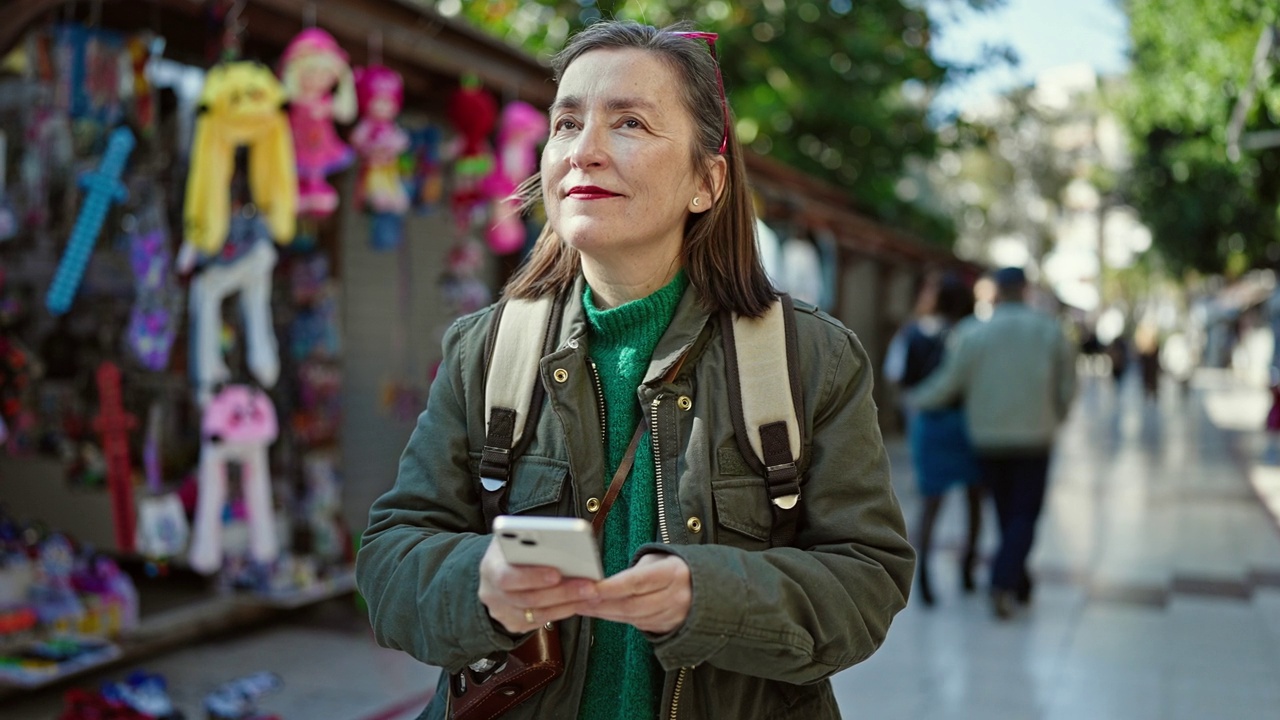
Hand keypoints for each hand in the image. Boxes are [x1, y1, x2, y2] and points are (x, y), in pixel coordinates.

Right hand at [477, 538, 598, 633]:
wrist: (495, 571)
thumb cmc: (511, 551)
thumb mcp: (514, 538)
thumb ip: (531, 541)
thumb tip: (564, 539)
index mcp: (490, 567)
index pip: (507, 577)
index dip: (532, 577)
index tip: (557, 573)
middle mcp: (492, 594)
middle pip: (529, 598)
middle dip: (562, 592)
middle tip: (589, 585)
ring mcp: (502, 612)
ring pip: (538, 613)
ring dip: (568, 603)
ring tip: (591, 593)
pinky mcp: (514, 624)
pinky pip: (541, 621)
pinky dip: (563, 611)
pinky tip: (580, 602)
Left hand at [577, 553, 690, 634]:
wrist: (706, 588)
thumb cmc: (674, 568)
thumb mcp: (658, 560)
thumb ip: (634, 572)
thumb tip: (603, 582)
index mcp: (674, 573)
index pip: (637, 582)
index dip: (611, 587)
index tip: (589, 588)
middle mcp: (676, 597)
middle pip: (632, 605)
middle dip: (601, 604)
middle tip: (578, 600)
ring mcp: (673, 616)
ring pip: (632, 618)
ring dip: (605, 613)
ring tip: (583, 606)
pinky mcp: (668, 628)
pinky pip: (638, 625)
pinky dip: (618, 618)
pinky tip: (602, 612)